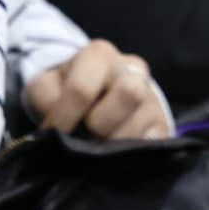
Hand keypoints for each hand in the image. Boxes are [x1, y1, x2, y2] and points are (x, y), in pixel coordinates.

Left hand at [24, 39, 171, 140]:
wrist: (99, 92)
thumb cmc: (68, 87)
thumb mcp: (47, 84)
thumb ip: (45, 98)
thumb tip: (55, 127)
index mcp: (99, 54)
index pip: (82, 89)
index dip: (64, 118)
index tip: (53, 133)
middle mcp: (132, 69)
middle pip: (129, 93)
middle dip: (101, 123)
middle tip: (86, 134)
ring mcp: (152, 96)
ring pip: (141, 124)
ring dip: (115, 143)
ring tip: (99, 145)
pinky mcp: (163, 124)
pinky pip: (152, 144)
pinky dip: (131, 154)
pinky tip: (117, 151)